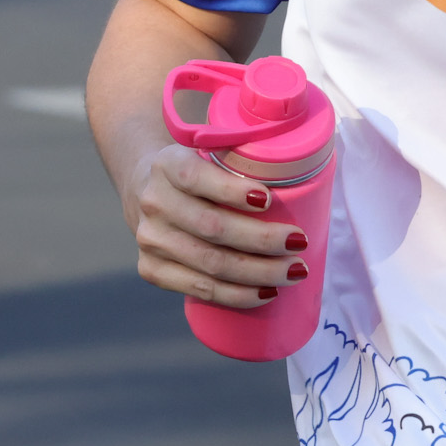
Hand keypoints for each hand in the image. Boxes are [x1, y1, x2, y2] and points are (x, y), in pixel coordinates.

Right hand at [122, 142, 311, 306]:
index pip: (197, 178)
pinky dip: (236, 294)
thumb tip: (299, 173)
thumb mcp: (207, 150)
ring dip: (258, 272)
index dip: (233, 192)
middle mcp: (154, 202)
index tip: (269, 200)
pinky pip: (198, 289)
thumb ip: (240, 158)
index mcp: (168, 164)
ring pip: (210, 264)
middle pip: (212, 227)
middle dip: (262, 239)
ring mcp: (150, 240)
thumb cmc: (197, 171)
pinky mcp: (150, 269)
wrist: (144, 186)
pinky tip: (265, 292)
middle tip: (300, 243)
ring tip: (294, 272)